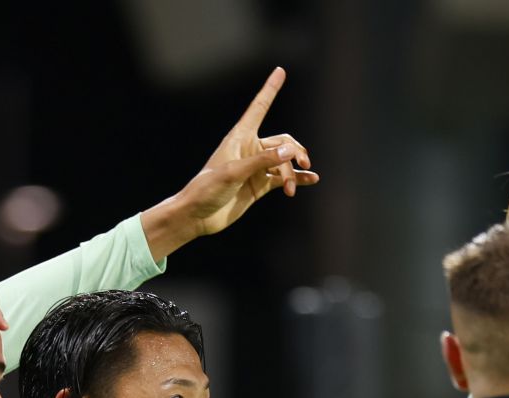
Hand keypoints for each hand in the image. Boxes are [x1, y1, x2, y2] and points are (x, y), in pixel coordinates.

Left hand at [145, 66, 318, 258]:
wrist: (197, 216)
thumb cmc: (207, 189)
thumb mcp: (234, 172)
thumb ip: (263, 161)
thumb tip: (290, 151)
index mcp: (239, 137)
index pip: (259, 107)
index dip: (270, 89)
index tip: (280, 71)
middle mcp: (250, 149)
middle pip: (282, 141)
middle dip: (295, 152)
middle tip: (301, 165)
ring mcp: (256, 168)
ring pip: (285, 161)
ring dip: (293, 173)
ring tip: (291, 189)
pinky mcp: (259, 185)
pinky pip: (283, 178)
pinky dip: (297, 179)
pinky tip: (310, 181)